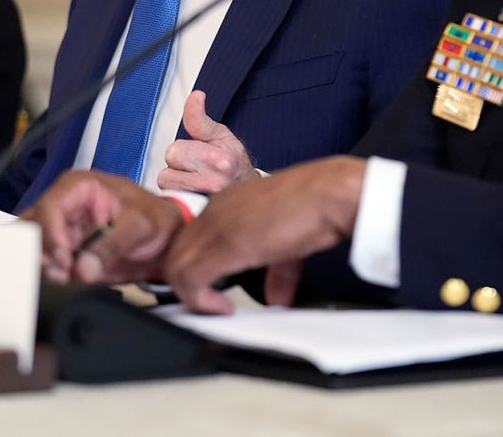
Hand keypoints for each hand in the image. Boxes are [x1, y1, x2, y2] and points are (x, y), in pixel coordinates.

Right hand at [20, 170, 185, 285]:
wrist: (166, 239)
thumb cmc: (156, 218)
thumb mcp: (140, 225)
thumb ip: (112, 244)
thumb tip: (83, 268)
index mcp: (78, 186)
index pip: (49, 207)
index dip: (51, 236)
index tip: (64, 261)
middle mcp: (63, 205)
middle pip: (34, 227)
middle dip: (44, 253)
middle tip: (63, 273)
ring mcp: (61, 229)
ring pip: (34, 246)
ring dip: (45, 265)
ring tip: (67, 277)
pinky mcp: (64, 251)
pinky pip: (46, 262)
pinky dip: (51, 274)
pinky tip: (66, 280)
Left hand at [157, 90, 259, 191]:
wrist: (245, 192)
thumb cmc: (233, 161)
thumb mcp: (220, 135)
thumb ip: (200, 119)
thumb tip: (195, 96)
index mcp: (220, 160)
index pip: (175, 150)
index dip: (183, 149)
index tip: (196, 153)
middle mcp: (214, 182)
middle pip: (168, 167)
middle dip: (178, 163)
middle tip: (196, 165)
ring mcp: (204, 201)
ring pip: (166, 182)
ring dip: (175, 179)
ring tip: (193, 179)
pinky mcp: (195, 213)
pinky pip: (169, 198)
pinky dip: (175, 194)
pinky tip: (190, 191)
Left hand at [164, 156, 365, 313]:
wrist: (328, 193)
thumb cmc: (314, 208)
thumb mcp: (289, 244)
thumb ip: (276, 271)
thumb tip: (276, 297)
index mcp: (225, 205)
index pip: (187, 240)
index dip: (192, 269)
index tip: (206, 290)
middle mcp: (213, 211)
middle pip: (174, 252)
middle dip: (185, 284)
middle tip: (207, 304)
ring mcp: (215, 225)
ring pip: (174, 266)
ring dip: (190, 295)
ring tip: (214, 308)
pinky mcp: (224, 243)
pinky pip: (190, 277)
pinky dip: (199, 300)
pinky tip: (223, 308)